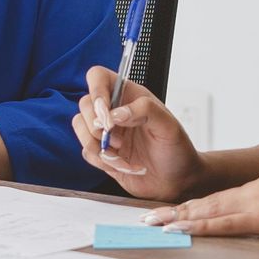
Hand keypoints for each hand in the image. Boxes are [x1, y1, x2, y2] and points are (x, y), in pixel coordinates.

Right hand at [71, 66, 204, 201]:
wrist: (177, 181)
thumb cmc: (177, 150)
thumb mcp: (168, 126)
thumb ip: (145, 110)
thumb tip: (116, 113)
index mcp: (130, 96)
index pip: (99, 77)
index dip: (96, 92)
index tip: (106, 115)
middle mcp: (115, 111)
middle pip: (85, 104)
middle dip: (97, 126)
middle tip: (119, 141)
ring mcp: (107, 132)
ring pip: (80, 128)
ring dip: (99, 147)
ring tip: (122, 156)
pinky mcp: (102, 152)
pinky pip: (86, 152)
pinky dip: (102, 162)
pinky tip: (123, 165)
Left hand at [140, 170, 258, 239]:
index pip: (224, 196)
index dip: (197, 204)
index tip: (175, 210)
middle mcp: (256, 187)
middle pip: (208, 200)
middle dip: (177, 209)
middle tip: (149, 216)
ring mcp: (257, 200)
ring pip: (209, 209)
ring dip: (179, 217)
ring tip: (154, 224)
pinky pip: (224, 223)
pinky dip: (199, 226)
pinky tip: (181, 229)